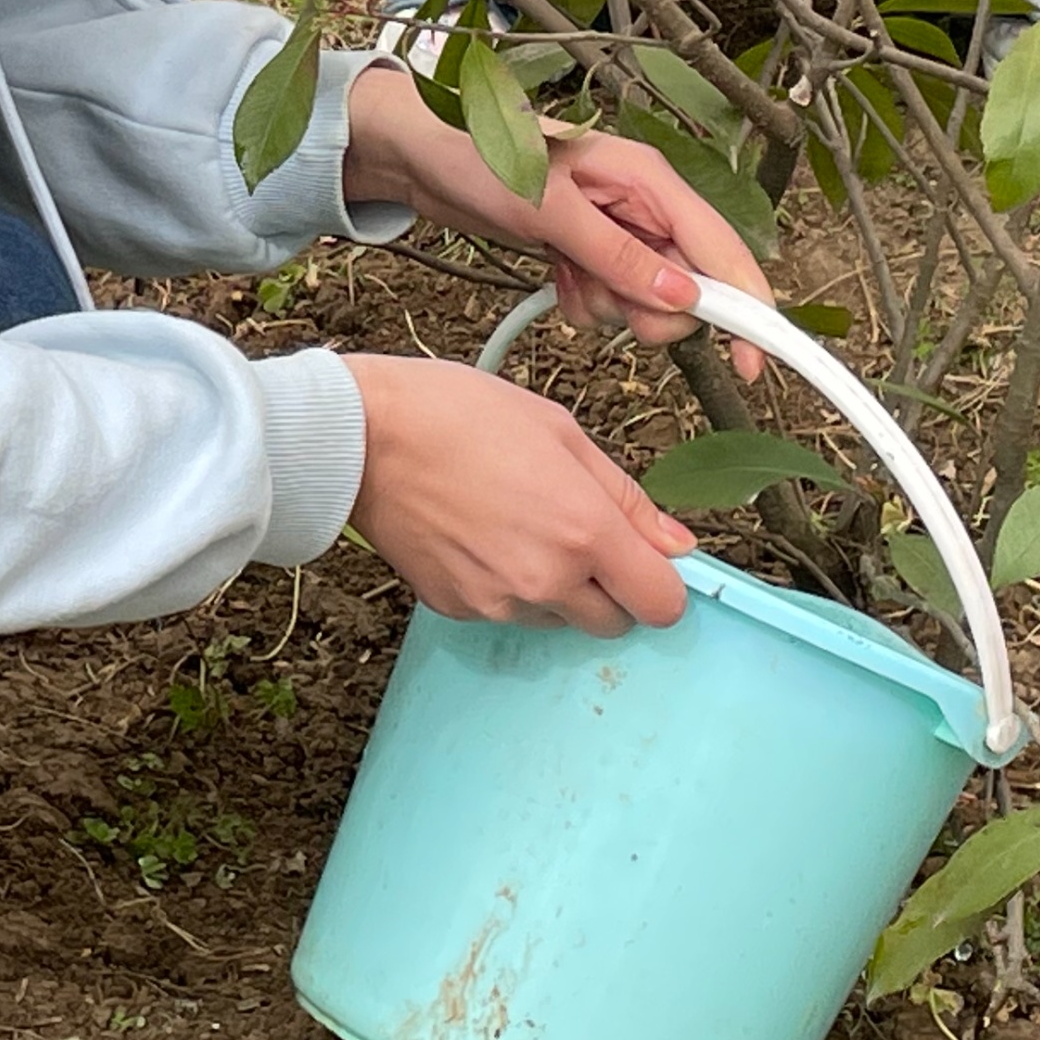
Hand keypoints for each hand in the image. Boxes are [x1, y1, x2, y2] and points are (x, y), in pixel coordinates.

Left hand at [342, 64, 771, 371]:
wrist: (421, 156)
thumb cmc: (479, 157)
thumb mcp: (549, 210)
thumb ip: (618, 256)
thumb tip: (682, 299)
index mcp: (650, 180)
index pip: (723, 252)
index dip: (748, 309)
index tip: (755, 363)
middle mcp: (643, 203)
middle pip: (689, 286)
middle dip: (647, 309)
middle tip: (600, 294)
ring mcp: (617, 228)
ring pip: (647, 299)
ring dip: (607, 304)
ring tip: (564, 272)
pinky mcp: (590, 249)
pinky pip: (611, 299)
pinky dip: (584, 301)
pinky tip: (554, 276)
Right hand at [343, 353, 694, 633]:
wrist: (362, 436)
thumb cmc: (456, 416)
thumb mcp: (560, 433)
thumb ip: (626, 497)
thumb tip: (676, 542)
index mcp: (583, 532)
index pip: (662, 605)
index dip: (660, 581)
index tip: (645, 557)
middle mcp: (546, 581)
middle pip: (615, 624)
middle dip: (612, 588)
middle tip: (579, 532)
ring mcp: (499, 603)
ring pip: (560, 621)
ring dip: (559, 589)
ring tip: (520, 523)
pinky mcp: (458, 610)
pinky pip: (508, 613)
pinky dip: (509, 587)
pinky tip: (484, 535)